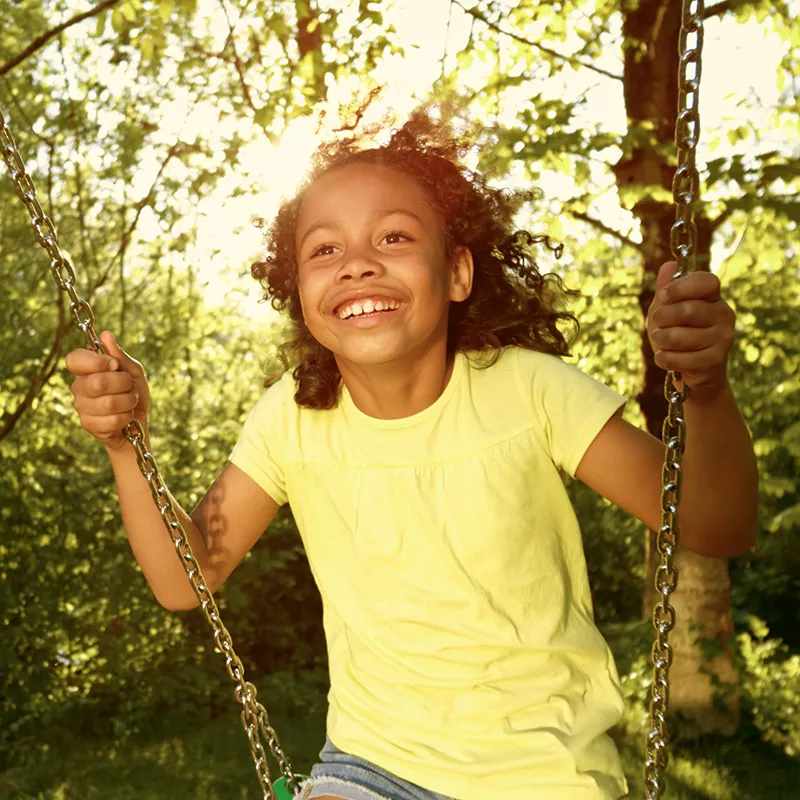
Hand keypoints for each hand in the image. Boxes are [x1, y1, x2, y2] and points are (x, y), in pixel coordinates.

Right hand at [65, 331, 149, 450]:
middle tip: (129, 386)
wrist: (138, 422)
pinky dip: (126, 417)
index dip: (95, 361)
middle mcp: (79, 387)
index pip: (74, 359)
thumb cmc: (133, 393)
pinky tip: (125, 417)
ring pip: (108, 403)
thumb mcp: (133, 371)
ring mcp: (81, 407)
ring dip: (128, 402)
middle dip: (123, 384)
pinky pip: (111, 420)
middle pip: (97, 383)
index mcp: (86, 370)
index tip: (113, 364)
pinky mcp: (89, 425)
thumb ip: (120, 356)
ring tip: (130, 402)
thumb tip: (106, 335)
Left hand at [647, 261, 734, 398]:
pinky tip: (665, 359)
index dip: (681, 287)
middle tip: (656, 324)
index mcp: (713, 298)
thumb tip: (668, 265)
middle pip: (689, 310)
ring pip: (680, 336)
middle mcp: (724, 314)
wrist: (692, 374)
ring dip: (660, 340)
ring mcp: (724, 338)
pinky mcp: (716, 360)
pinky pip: (680, 358)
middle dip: (663, 318)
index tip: (663, 296)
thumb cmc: (678, 336)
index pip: (707, 281)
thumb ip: (667, 291)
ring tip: (660, 342)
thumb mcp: (667, 311)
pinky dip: (664, 359)